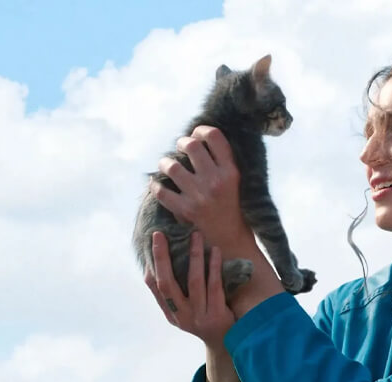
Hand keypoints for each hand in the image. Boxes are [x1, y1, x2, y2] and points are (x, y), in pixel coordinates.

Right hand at [144, 231, 234, 347]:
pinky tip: (215, 251)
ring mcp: (198, 317)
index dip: (152, 264)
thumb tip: (164, 263)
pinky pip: (214, 286)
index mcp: (171, 313)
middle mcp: (181, 316)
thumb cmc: (206, 320)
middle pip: (167, 284)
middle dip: (162, 257)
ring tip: (195, 235)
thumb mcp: (186, 312)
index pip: (155, 287)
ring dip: (194, 256)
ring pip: (193, 282)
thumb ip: (176, 293)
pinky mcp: (217, 316)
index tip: (153, 241)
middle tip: (160, 235)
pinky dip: (214, 267)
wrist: (227, 345)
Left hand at [150, 126, 254, 252]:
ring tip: (167, 166)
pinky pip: (161, 191)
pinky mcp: (186, 211)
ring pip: (172, 166)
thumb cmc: (231, 208)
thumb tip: (196, 139)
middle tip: (180, 148)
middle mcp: (216, 181)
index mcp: (231, 172)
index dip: (201, 130)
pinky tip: (157, 184)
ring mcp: (200, 196)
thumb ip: (221, 162)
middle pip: (191, 146)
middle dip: (182, 143)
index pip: (214, 137)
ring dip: (165, 163)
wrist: (231, 241)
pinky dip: (156, 186)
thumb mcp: (235, 183)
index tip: (196, 134)